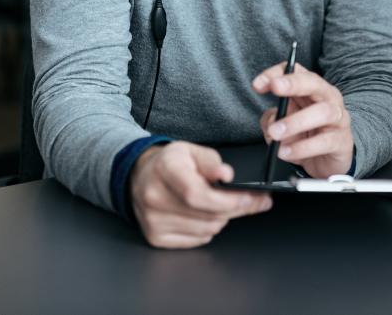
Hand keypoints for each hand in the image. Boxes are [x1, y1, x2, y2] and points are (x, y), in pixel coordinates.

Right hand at [129, 141, 271, 248]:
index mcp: (165, 170)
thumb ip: (212, 161)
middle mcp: (155, 197)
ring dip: (222, 219)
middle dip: (234, 208)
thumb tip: (227, 175)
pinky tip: (204, 215)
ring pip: (206, 230)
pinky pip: (197, 240)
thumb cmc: (170, 164)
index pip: (197, 194)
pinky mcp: (155, 237)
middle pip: (206, 215)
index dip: (226, 200)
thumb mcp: (192, 150)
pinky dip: (207, 230)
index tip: (247, 198)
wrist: (141, 177)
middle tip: (250, 200)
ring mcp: (153, 221)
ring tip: (223, 205)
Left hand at [253, 62, 353, 178]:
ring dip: (296, 121)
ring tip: (275, 133)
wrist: (328, 160)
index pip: (296, 70)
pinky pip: (324, 141)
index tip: (258, 85)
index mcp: (312, 89)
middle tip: (275, 88)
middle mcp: (328, 98)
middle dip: (294, 83)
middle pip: (314, 83)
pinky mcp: (342, 141)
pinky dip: (303, 148)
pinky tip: (286, 152)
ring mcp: (339, 118)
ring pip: (323, 112)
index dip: (276, 73)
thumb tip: (271, 121)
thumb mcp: (283, 125)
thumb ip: (272, 120)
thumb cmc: (306, 136)